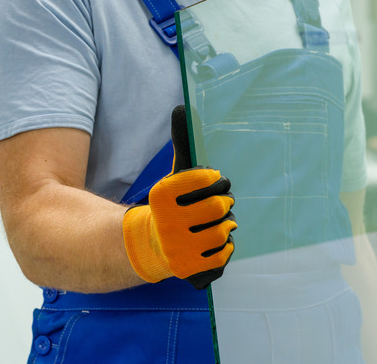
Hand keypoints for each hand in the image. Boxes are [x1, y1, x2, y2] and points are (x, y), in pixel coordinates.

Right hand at [122, 106, 235, 289]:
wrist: (151, 246)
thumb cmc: (172, 205)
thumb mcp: (174, 174)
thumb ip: (181, 142)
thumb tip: (181, 106)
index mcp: (162, 195)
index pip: (210, 179)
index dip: (216, 181)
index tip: (213, 183)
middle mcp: (166, 223)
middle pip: (220, 207)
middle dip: (223, 204)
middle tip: (218, 205)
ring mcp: (177, 249)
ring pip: (225, 232)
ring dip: (225, 227)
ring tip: (212, 225)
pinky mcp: (188, 269)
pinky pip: (225, 254)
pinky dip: (224, 248)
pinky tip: (210, 243)